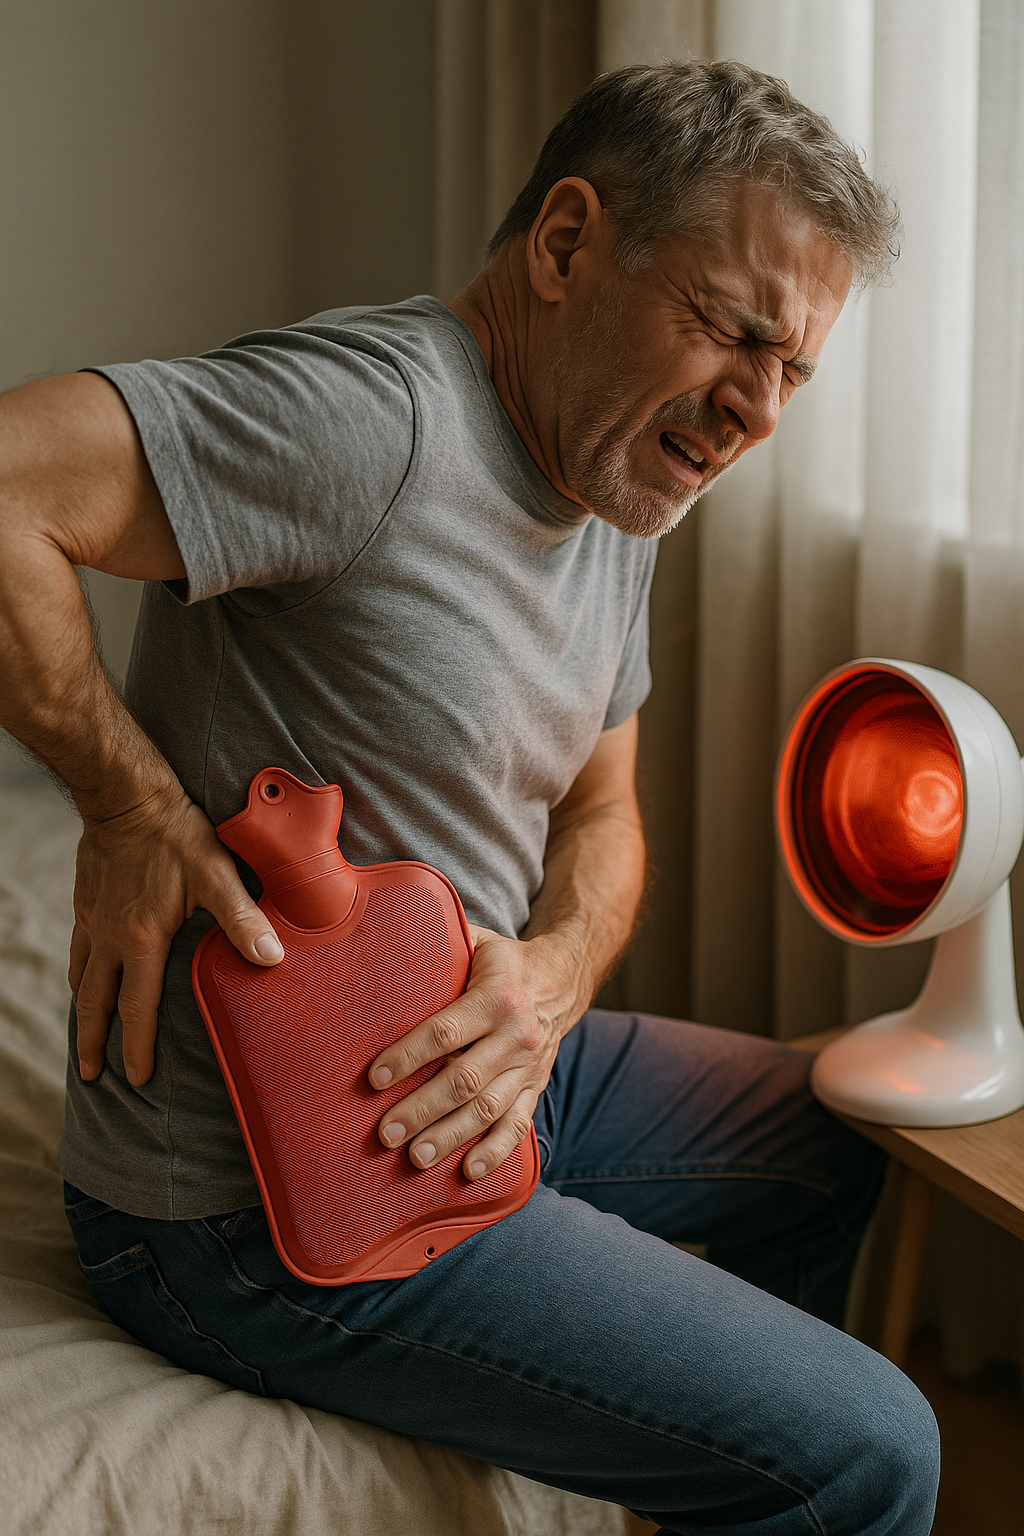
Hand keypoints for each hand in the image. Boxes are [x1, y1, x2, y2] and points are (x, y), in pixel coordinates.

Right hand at [70, 784, 283, 1085]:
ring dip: (83, 1012)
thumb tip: (271, 959)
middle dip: (94, 1043)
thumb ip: (243, 920)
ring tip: (84, 1037)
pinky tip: (84, 978)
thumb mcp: (217, 875)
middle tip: (90, 1075)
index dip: (137, 1046)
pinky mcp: (86, 902)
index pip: (136, 1008)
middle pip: (96, 1003)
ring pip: (82, 978)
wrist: (126, 795)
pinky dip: (80, 974)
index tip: (136, 1078)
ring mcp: (94, 920)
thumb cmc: (176, 834)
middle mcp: (110, 937)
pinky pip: (78, 949)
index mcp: (141, 939)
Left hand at [368, 926, 584, 1180]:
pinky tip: (468, 1171)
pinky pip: (518, 1124)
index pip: (446, 1033)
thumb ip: (440, 942)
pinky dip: (495, 1151)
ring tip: (415, 1157)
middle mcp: (515, 1034)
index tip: (375, 1079)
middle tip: (385, 1133)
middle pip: (463, 1080)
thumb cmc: (504, 962)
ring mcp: (528, 1065)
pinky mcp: (536, 1086)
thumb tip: (382, 929)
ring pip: (487, 1108)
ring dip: (449, 1136)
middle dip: (421, 1109)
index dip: (408, 1057)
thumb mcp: (478, 941)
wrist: (565, 978)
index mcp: (496, 997)